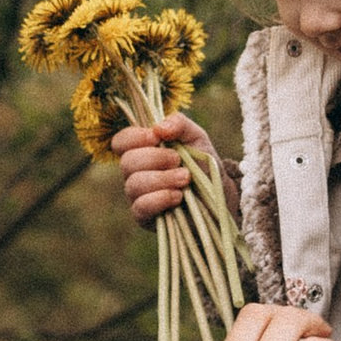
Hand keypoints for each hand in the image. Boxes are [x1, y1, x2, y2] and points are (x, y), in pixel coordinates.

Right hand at [113, 111, 217, 228]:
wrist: (218, 195)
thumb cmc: (203, 164)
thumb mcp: (196, 137)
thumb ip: (179, 123)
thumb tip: (159, 128)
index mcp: (142, 150)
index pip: (121, 141)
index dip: (134, 137)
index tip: (157, 138)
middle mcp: (135, 172)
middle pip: (126, 162)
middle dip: (155, 158)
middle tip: (178, 160)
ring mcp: (137, 196)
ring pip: (134, 184)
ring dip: (162, 178)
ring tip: (185, 178)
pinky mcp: (144, 217)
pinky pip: (141, 206)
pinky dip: (160, 198)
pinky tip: (178, 196)